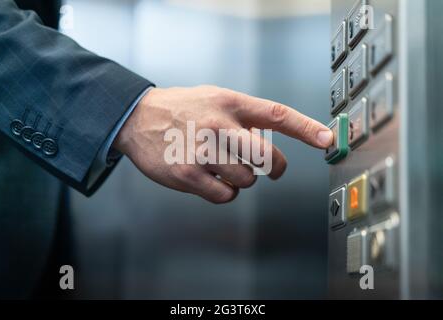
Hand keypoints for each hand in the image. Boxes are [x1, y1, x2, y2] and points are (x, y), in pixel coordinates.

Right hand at [113, 86, 332, 203]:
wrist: (138, 118)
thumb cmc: (183, 109)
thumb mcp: (215, 98)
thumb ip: (245, 116)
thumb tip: (272, 145)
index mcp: (230, 103)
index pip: (277, 115)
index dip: (306, 129)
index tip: (328, 139)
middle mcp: (218, 125)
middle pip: (266, 157)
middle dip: (274, 168)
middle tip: (271, 169)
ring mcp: (203, 151)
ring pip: (246, 180)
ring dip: (241, 178)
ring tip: (221, 165)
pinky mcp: (188, 175)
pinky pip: (225, 195)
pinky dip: (224, 192)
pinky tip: (209, 178)